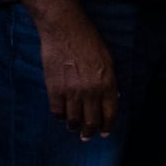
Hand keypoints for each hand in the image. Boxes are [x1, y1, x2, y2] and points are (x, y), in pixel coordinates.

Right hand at [38, 9, 119, 138]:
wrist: (64, 29)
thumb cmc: (88, 41)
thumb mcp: (107, 60)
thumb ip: (109, 81)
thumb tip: (111, 98)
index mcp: (107, 83)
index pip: (109, 114)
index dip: (107, 126)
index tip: (104, 133)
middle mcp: (91, 91)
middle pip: (91, 121)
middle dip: (90, 132)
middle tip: (87, 136)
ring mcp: (72, 91)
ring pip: (73, 120)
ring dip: (74, 126)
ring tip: (73, 127)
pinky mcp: (54, 89)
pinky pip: (57, 111)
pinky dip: (60, 116)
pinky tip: (61, 114)